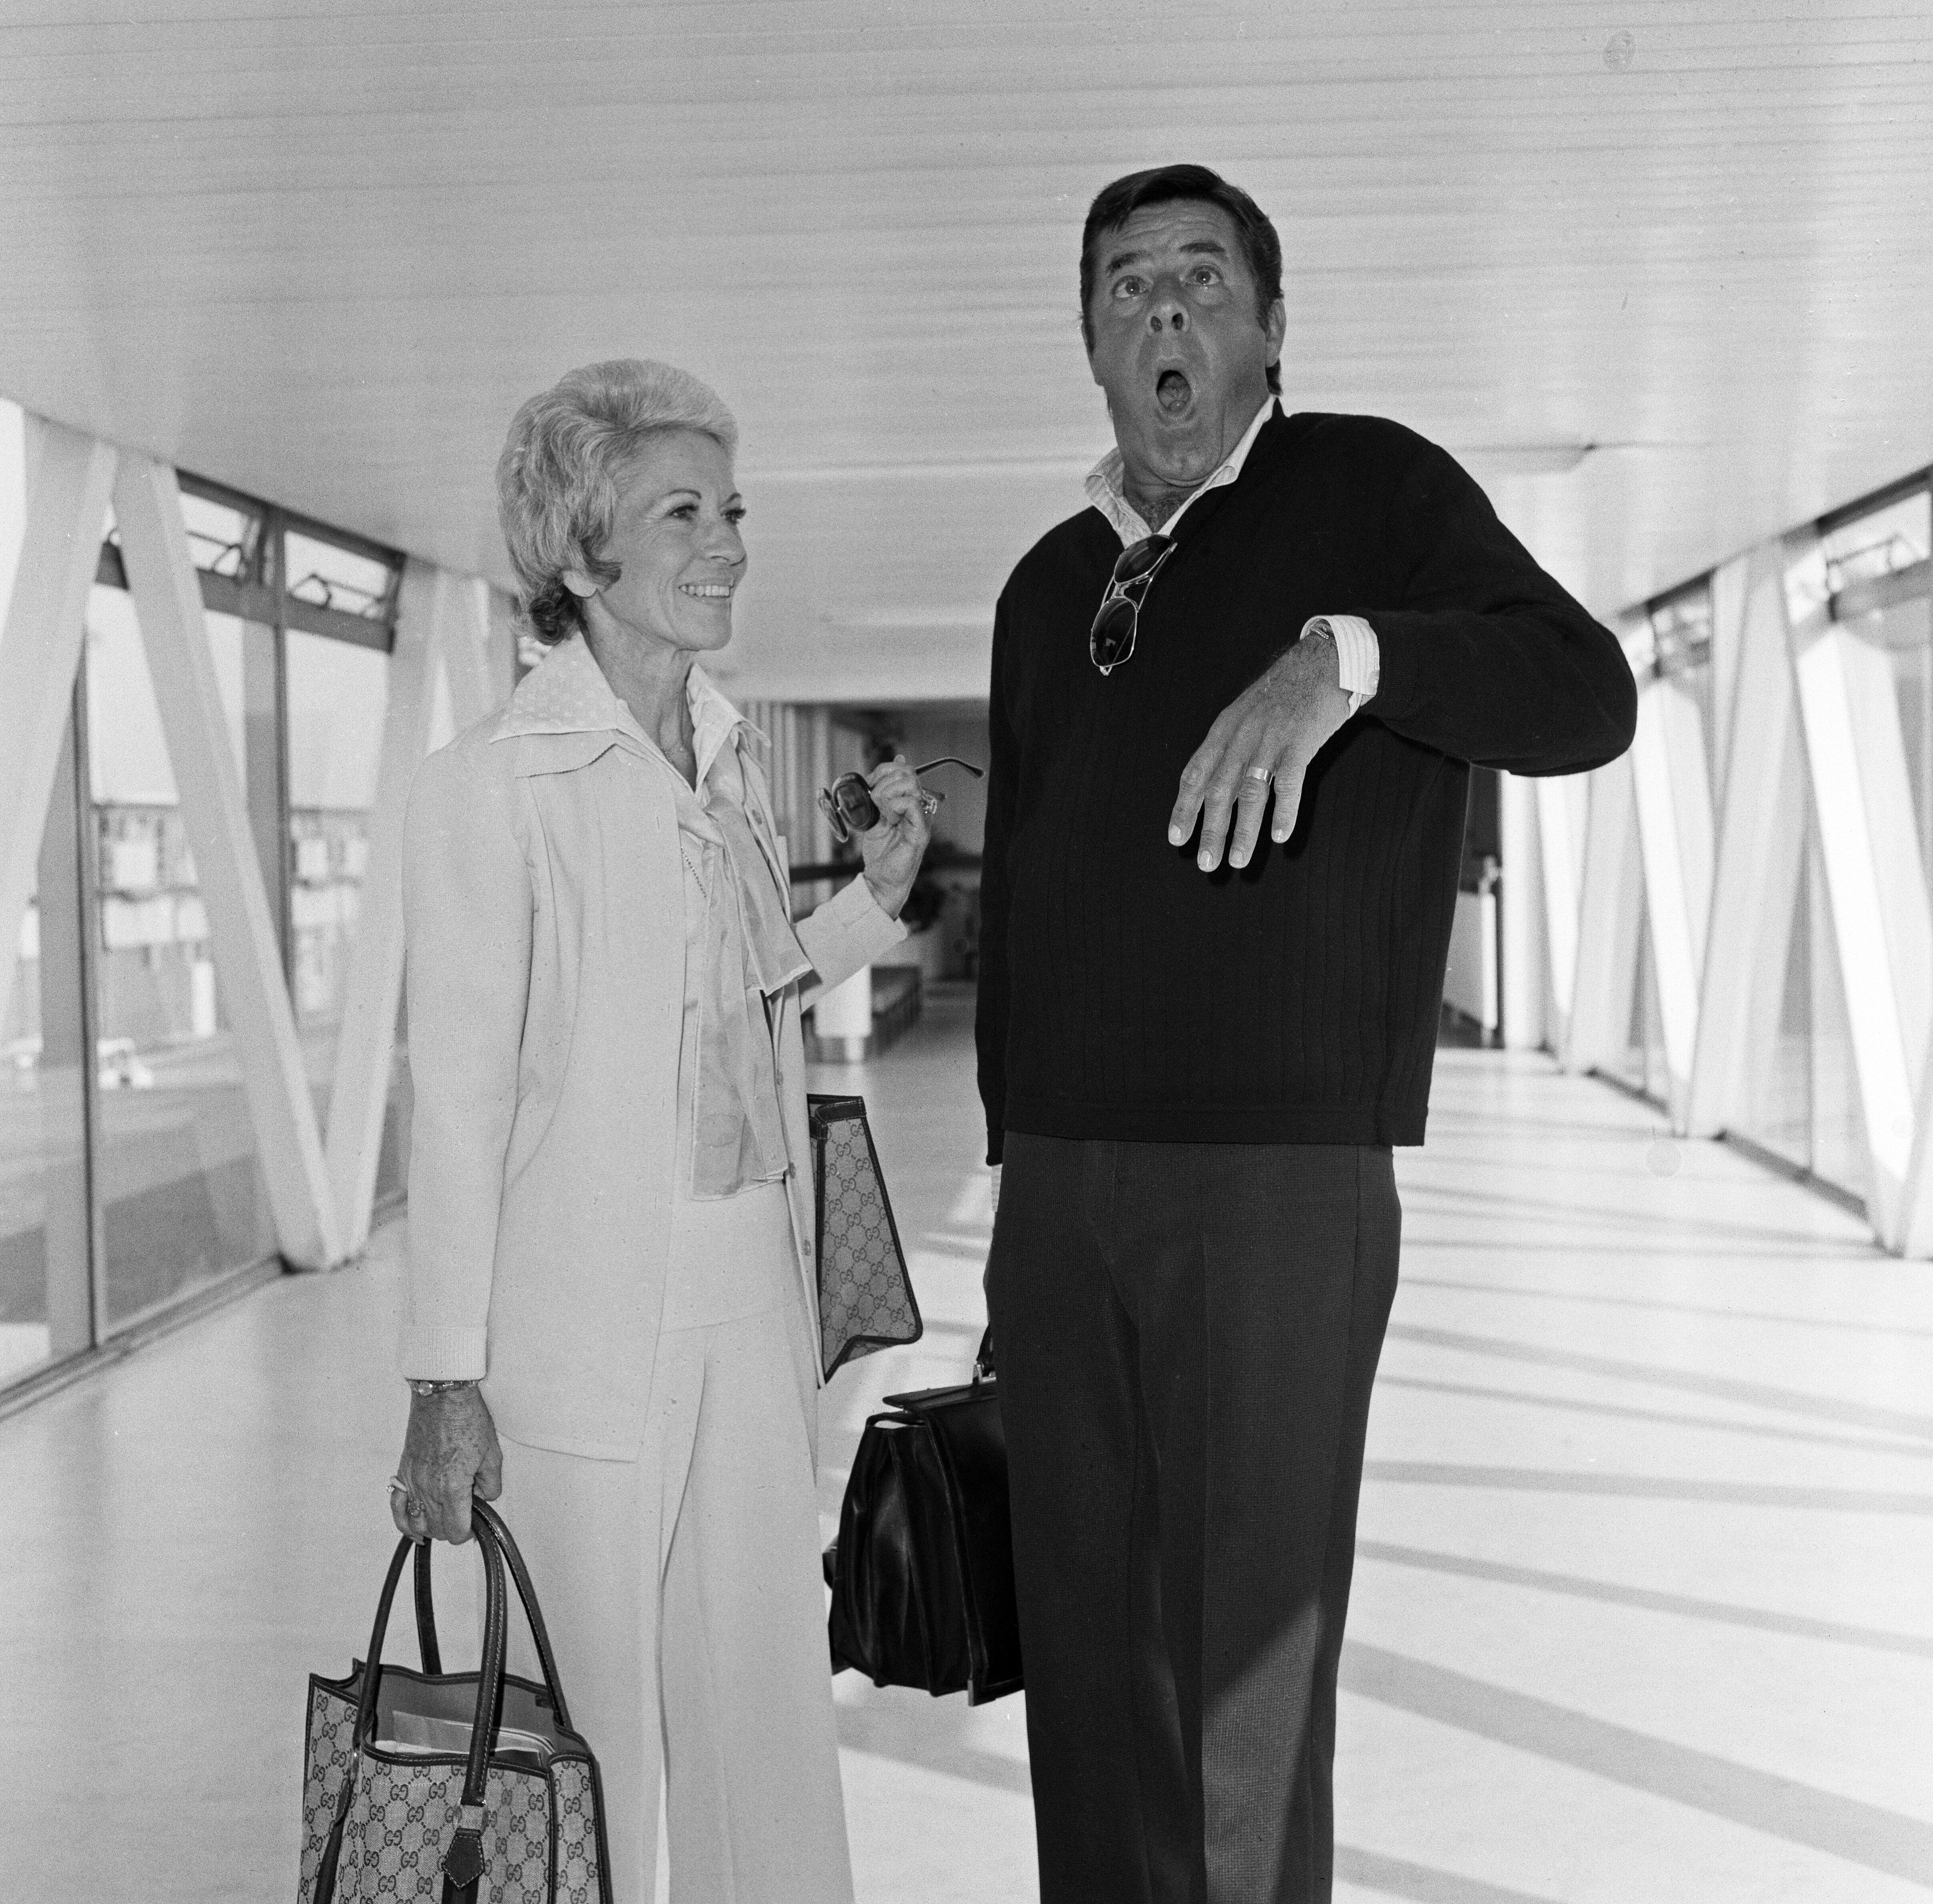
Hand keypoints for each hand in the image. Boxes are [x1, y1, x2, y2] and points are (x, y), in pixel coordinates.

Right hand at [391, 1384, 501, 1544]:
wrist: (443, 1396)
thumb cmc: (467, 1418)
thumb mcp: (492, 1454)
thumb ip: (491, 1484)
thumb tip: (485, 1499)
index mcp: (452, 1487)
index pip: (456, 1531)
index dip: (468, 1532)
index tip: (474, 1524)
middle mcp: (428, 1488)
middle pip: (437, 1530)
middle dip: (453, 1527)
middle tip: (465, 1512)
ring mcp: (412, 1482)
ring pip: (417, 1523)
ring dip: (431, 1526)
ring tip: (445, 1516)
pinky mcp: (403, 1473)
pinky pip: (397, 1508)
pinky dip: (404, 1520)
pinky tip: (414, 1526)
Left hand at [857, 755, 933, 918]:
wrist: (880, 879)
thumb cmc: (880, 851)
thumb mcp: (874, 815)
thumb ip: (880, 791)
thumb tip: (892, 764)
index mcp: (908, 800)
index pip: (903, 769)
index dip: (883, 771)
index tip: (870, 786)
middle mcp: (918, 806)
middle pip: (907, 773)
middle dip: (884, 782)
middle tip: (875, 802)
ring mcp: (921, 818)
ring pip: (911, 785)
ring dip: (888, 795)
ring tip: (883, 814)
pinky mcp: (921, 831)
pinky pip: (912, 804)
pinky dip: (895, 807)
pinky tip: (890, 820)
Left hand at [1168, 633, 1352, 870]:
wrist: (1323, 661)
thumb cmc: (1284, 693)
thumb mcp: (1246, 712)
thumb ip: (1229, 745)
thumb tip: (1215, 784)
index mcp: (1225, 729)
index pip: (1196, 773)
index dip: (1184, 808)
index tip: (1176, 839)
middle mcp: (1242, 735)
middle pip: (1220, 790)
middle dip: (1211, 830)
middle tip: (1207, 864)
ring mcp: (1271, 738)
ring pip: (1250, 791)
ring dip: (1243, 830)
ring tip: (1238, 860)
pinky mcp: (1300, 741)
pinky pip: (1289, 782)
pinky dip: (1284, 810)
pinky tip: (1280, 836)